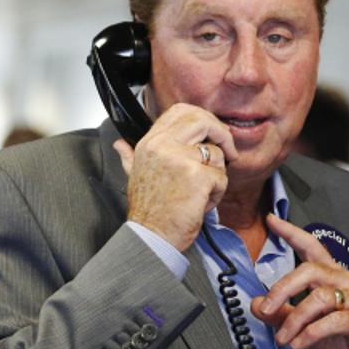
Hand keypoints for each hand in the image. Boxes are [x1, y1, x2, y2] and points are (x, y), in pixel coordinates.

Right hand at [112, 103, 238, 252]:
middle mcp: (162, 145)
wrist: (152, 236)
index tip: (213, 133)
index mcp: (150, 142)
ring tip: (200, 193)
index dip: (203, 118)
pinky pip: (222, 177)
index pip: (181, 111)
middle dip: (222, 135)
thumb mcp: (134, 175)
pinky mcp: (197, 176)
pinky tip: (201, 204)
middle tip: (229, 151)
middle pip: (202, 121)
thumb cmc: (149, 210)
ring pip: (216, 154)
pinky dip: (217, 194)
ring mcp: (180, 159)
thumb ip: (129, 156)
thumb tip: (119, 145)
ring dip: (217, 176)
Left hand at [252, 215, 348, 348]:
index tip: (271, 220)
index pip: (311, 247)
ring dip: (294, 319)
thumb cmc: (346, 337)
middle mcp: (344, 281)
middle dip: (282, 288)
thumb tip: (256, 305)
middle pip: (309, 270)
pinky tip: (299, 344)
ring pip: (318, 298)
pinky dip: (310, 333)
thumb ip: (282, 314)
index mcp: (331, 276)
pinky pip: (332, 321)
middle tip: (266, 307)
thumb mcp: (307, 326)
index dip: (291, 232)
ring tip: (283, 338)